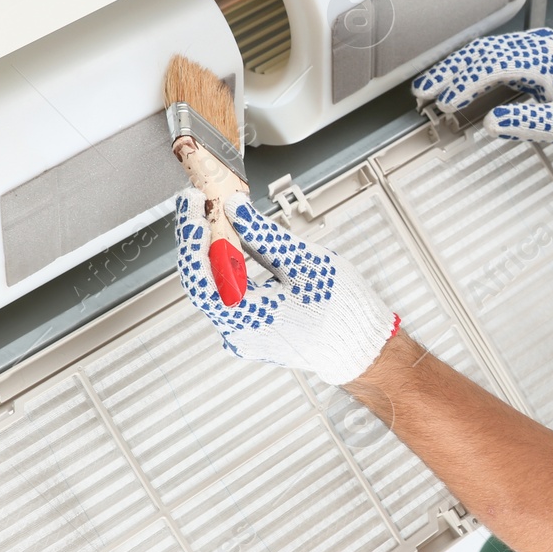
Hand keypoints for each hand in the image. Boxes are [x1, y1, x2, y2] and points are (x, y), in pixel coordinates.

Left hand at [175, 188, 398, 385]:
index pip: (199, 278)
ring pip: (216, 289)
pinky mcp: (254, 334)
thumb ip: (262, 235)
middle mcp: (238, 334)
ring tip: (215, 219)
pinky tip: (233, 247)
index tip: (192, 207)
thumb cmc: (341, 310)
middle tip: (199, 204)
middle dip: (200, 240)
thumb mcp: (302, 262)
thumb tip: (234, 209)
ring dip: (214, 254)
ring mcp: (245, 337)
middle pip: (204, 282)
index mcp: (247, 319)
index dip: (190, 239)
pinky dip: (229, 271)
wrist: (362, 346)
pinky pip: (231, 299)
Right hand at [412, 27, 552, 150]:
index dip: (465, 84)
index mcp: (545, 59)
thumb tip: (493, 123)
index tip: (447, 103)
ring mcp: (537, 51)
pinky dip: (473, 71)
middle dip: (449, 73)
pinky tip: (459, 84)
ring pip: (485, 53)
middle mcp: (539, 48)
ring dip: (456, 70)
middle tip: (424, 93)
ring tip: (432, 88)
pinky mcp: (536, 61)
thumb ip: (527, 122)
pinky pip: (497, 59)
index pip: (492, 65)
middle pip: (481, 53)